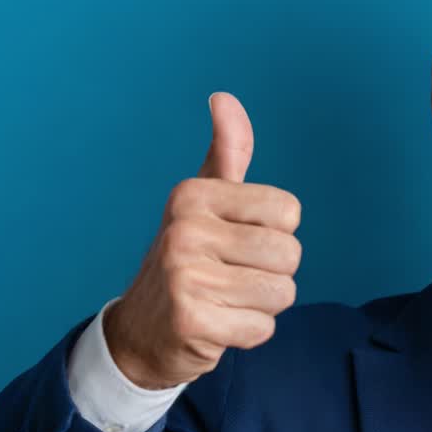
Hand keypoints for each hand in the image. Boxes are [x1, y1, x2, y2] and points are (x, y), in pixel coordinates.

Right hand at [103, 92, 302, 389]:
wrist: (142, 332)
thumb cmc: (189, 260)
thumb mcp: (205, 202)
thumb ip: (227, 153)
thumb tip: (224, 98)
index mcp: (193, 195)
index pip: (289, 212)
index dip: (275, 233)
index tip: (237, 242)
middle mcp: (184, 230)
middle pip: (290, 254)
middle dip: (273, 274)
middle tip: (232, 278)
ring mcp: (184, 276)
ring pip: (282, 293)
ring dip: (262, 305)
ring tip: (225, 301)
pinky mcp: (190, 321)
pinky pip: (262, 328)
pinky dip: (248, 334)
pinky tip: (217, 326)